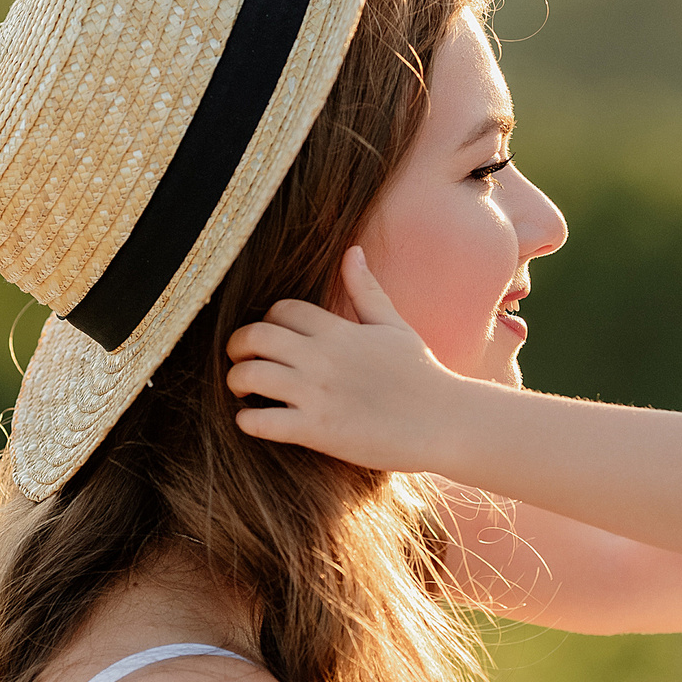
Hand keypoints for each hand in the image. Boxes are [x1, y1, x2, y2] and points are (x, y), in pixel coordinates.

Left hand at [225, 248, 464, 471]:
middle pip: (255, 336)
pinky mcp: (317, 430)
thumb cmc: (422, 374)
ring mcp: (317, 393)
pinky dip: (247, 421)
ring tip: (240, 390)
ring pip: (249, 375)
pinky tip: (253, 421)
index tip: (269, 338)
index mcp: (339, 330)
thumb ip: (366, 290)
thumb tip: (352, 251)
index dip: (268, 320)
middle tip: (238, 359)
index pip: (282, 310)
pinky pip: (261, 421)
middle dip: (237, 346)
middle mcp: (322, 357)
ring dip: (235, 381)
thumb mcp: (394, 325)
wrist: (446, 421)